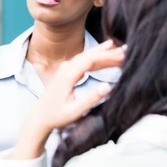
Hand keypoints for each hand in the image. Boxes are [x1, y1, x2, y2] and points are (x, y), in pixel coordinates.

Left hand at [12, 40, 125, 159]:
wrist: (40, 117)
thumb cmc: (56, 116)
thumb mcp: (75, 111)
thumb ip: (91, 98)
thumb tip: (108, 86)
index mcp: (67, 76)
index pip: (90, 60)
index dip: (107, 56)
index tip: (123, 54)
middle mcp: (65, 69)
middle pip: (89, 56)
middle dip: (108, 52)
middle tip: (126, 50)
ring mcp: (65, 70)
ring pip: (86, 57)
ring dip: (102, 54)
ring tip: (120, 51)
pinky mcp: (66, 72)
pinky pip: (83, 62)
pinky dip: (95, 59)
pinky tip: (104, 57)